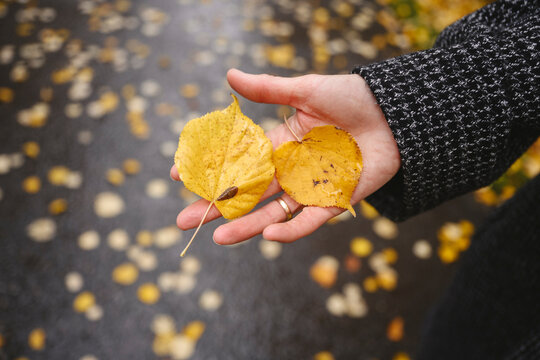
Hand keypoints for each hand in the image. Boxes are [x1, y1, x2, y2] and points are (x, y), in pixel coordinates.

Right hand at [170, 69, 400, 243]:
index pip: (237, 161)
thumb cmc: (352, 98)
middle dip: (216, 206)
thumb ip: (268, 89)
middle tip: (184, 220)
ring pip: (273, 211)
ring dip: (247, 226)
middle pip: (248, 193)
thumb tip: (228, 75)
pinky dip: (292, 229)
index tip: (179, 175)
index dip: (210, 169)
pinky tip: (269, 235)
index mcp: (280, 144)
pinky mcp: (335, 201)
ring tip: (218, 238)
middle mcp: (291, 169)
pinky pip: (310, 220)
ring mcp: (311, 187)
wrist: (395, 113)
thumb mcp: (306, 89)